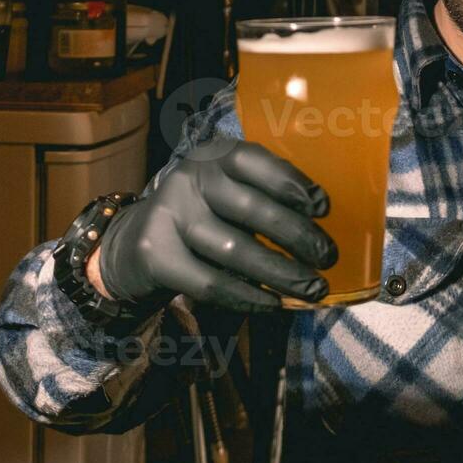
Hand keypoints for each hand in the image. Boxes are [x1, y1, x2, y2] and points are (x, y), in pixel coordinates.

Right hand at [93, 138, 338, 312]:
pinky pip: (211, 283)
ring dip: (282, 274)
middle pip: (252, 209)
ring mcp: (169, 216)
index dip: (291, 183)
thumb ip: (263, 197)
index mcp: (213, 157)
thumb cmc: (204, 217)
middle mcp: (189, 179)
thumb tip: (321, 227)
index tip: (323, 209)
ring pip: (236, 251)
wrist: (134, 245)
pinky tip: (273, 304)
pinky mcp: (155, 255)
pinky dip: (248, 297)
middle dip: (298, 236)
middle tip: (328, 257)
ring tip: (314, 288)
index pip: (254, 162)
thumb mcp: (227, 192)